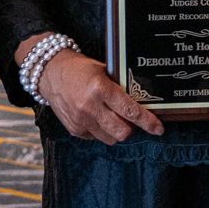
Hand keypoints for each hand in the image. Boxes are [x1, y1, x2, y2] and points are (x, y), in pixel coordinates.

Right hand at [34, 46, 162, 143]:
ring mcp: (80, 120)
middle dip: (132, 129)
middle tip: (133, 121)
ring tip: (114, 118)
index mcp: (100, 89)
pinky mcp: (74, 129)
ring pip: (110, 138)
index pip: (130, 111)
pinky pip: (96, 138)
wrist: (50, 73)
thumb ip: (120, 87)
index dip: (147, 122)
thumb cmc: (80, 69)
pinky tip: (98, 118)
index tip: (158, 129)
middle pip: (122, 132)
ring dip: (117, 131)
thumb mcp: (104, 71)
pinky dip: (102, 131)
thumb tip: (144, 101)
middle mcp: (89, 107)